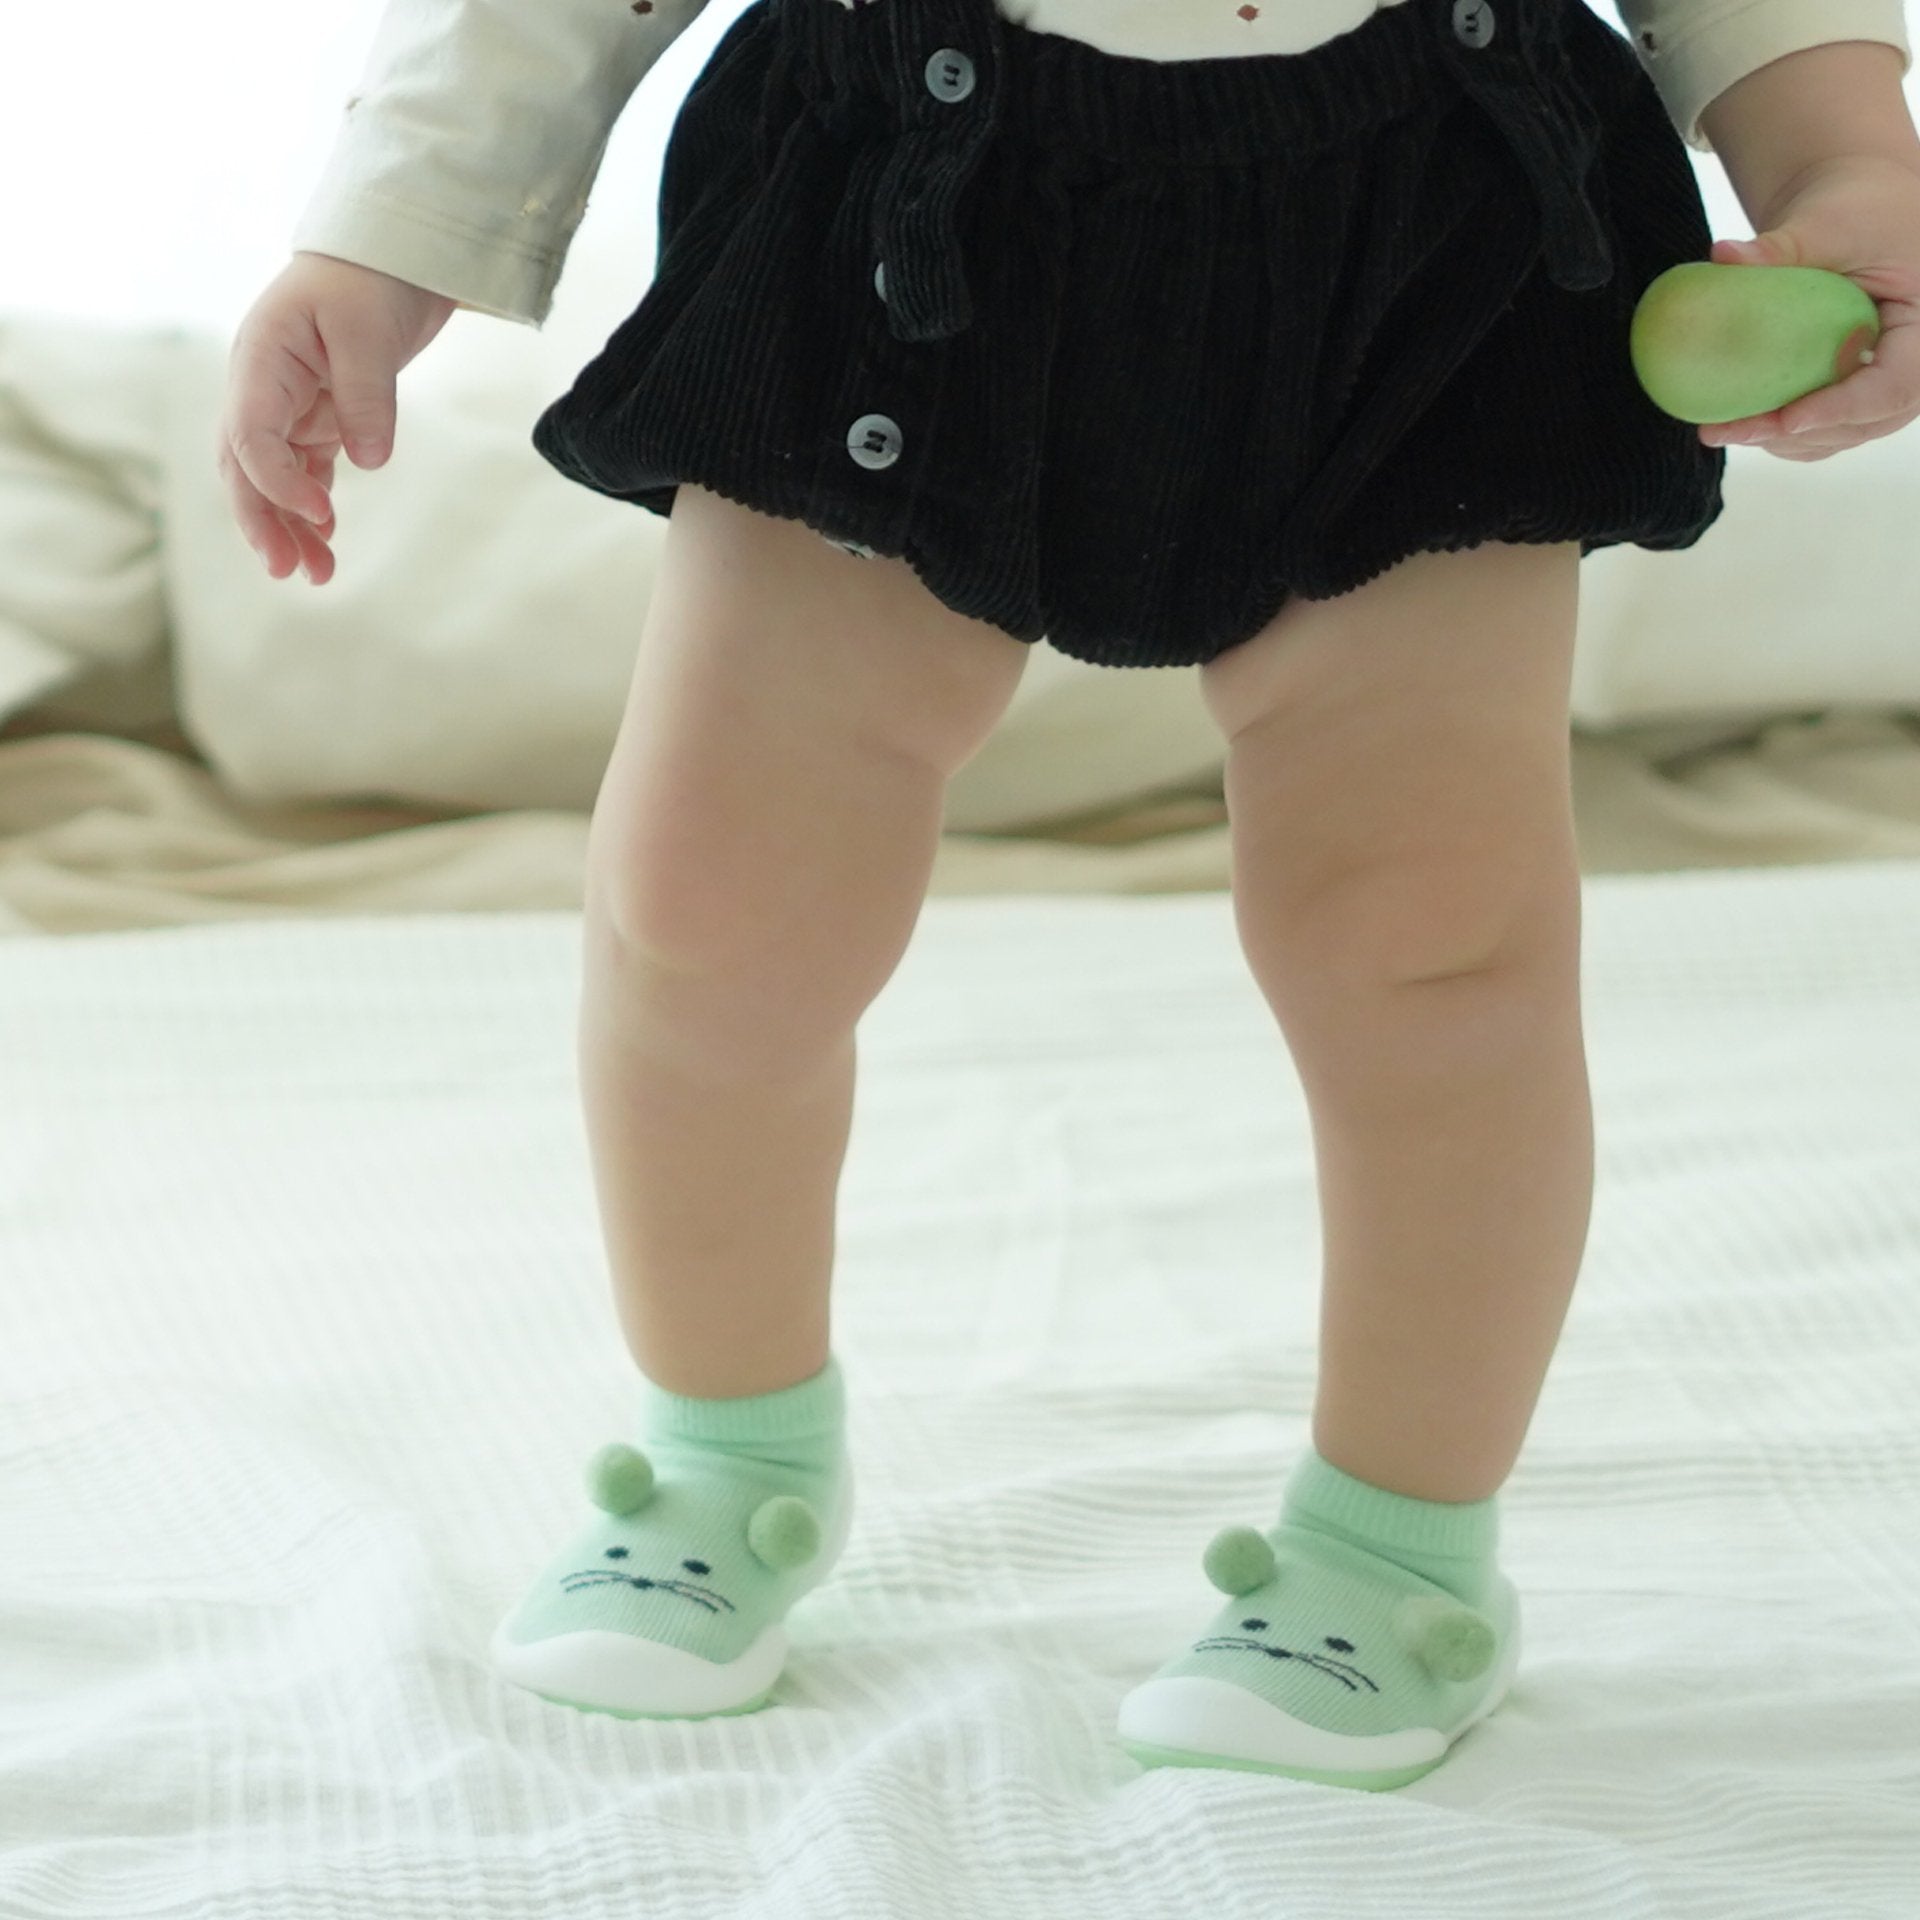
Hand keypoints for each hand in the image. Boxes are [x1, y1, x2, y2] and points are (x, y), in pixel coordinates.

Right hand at [215, 253, 456, 584]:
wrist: (388, 255)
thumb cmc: (371, 279)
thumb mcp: (370, 330)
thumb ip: (366, 395)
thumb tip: (368, 461)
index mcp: (260, 360)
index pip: (250, 434)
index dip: (276, 481)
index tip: (321, 513)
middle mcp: (262, 387)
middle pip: (245, 467)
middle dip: (264, 521)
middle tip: (289, 571)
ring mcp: (286, 405)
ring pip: (272, 478)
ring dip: (289, 526)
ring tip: (317, 575)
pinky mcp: (316, 417)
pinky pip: (304, 471)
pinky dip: (312, 507)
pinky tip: (327, 539)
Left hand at [1697, 154, 1919, 460]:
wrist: (1860, 210)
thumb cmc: (1855, 208)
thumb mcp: (1826, 222)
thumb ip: (1781, 246)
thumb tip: (1719, 254)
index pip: (1893, 385)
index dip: (1841, 409)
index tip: (1787, 420)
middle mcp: (1916, 363)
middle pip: (1864, 421)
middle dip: (1794, 434)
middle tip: (1724, 431)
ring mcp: (1888, 382)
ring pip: (1842, 434)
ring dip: (1781, 442)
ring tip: (1720, 430)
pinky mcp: (1857, 389)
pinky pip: (1826, 428)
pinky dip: (1783, 434)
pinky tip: (1734, 424)